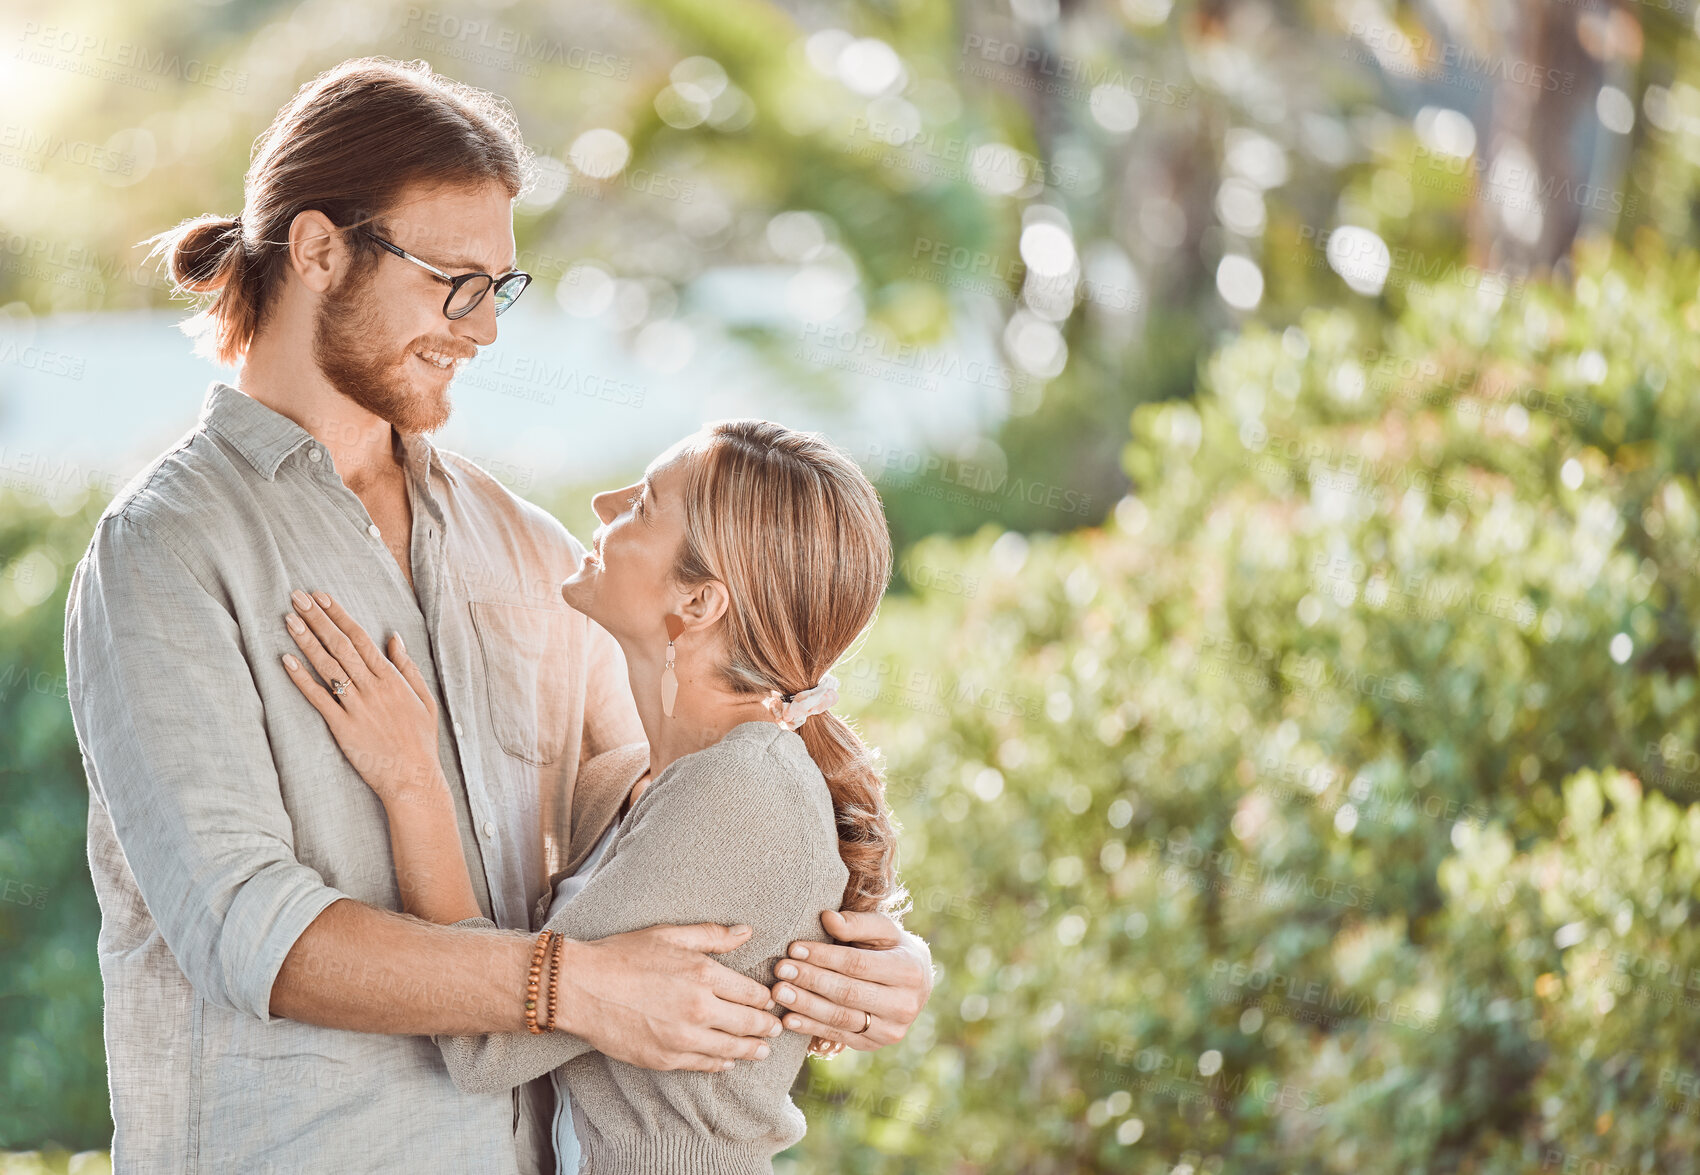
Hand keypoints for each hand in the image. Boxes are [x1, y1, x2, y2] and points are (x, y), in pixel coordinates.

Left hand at [280, 589, 441, 803]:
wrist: (413, 777)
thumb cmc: (420, 740)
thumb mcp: (424, 699)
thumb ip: (407, 667)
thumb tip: (393, 638)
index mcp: (392, 678)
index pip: (361, 638)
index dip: (340, 615)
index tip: (322, 597)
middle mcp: (373, 687)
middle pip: (340, 645)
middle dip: (318, 619)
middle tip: (298, 597)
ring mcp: (356, 706)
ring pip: (327, 666)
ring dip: (307, 640)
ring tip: (289, 619)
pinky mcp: (342, 727)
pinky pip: (318, 698)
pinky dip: (301, 678)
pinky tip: (286, 660)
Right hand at [554, 923, 785, 1071]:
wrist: (581, 987)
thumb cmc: (624, 955)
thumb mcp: (670, 934)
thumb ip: (712, 935)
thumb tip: (747, 931)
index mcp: (704, 974)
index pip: (752, 993)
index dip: (766, 999)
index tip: (771, 1001)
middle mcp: (699, 1009)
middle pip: (748, 1023)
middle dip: (767, 1027)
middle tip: (777, 1029)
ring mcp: (683, 1037)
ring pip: (730, 1049)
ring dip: (751, 1050)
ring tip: (761, 1051)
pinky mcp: (665, 1059)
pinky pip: (703, 1065)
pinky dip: (720, 1064)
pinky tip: (727, 1061)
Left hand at [770, 909, 934, 1052]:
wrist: (913, 984)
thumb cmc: (892, 948)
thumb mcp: (883, 929)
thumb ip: (857, 923)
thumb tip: (827, 917)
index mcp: (909, 971)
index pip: (857, 964)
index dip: (823, 957)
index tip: (794, 948)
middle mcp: (904, 1005)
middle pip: (848, 993)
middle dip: (810, 981)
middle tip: (780, 970)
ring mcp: (890, 1030)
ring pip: (841, 1019)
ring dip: (806, 1006)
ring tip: (778, 993)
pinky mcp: (873, 1045)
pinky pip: (838, 1036)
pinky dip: (810, 1028)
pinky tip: (788, 1018)